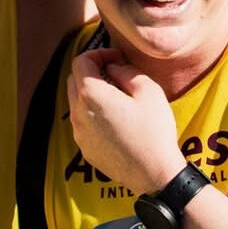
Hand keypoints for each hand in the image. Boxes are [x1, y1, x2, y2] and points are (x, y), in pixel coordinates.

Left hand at [66, 48, 184, 194]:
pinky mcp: (84, 148)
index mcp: (91, 95)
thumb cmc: (154, 132)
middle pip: (73, 80)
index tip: (115, 57)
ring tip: (117, 97)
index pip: (81, 61)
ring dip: (91, 94)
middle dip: (91, 71)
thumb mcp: (148, 90)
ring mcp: (79, 132)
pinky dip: (93, 114)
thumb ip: (126, 70)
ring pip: (76, 102)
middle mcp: (78, 113)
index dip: (98, 53)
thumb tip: (113, 66)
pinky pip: (83, 123)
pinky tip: (115, 120)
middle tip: (114, 72)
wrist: (154, 174)